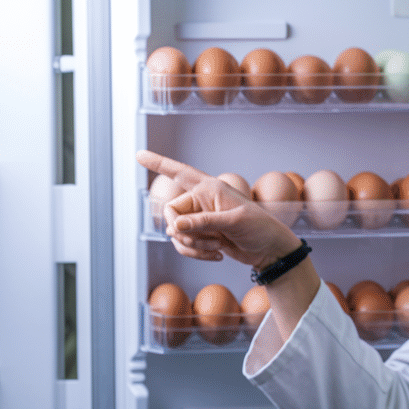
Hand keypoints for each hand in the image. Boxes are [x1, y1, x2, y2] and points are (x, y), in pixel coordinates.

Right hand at [136, 150, 300, 268]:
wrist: (269, 250)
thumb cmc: (260, 229)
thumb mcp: (234, 223)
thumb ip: (204, 223)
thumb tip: (175, 226)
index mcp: (209, 188)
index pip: (179, 172)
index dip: (158, 163)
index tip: (138, 154)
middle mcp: (201, 201)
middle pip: (170, 213)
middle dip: (184, 232)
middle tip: (209, 239)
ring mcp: (199, 219)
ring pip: (175, 232)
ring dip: (192, 245)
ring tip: (217, 247)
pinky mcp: (201, 236)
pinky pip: (183, 245)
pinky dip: (195, 253)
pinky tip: (217, 254)